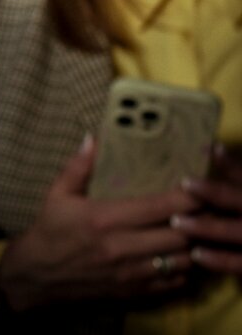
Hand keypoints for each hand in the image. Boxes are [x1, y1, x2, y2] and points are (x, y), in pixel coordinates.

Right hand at [0, 135, 195, 308]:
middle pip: (178, 235)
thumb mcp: (57, 194)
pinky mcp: (133, 291)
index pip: (158, 207)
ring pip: (181, 260)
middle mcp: (121, 246)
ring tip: (192, 231)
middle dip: (196, 222)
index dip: (185, 198)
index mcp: (104, 218)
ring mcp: (130, 272)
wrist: (37, 275)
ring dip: (191, 246)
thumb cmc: (49, 230)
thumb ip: (78, 167)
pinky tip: (177, 255)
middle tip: (203, 209)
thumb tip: (93, 138)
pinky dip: (183, 269)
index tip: (196, 188)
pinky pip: (173, 282)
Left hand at [178, 144, 241, 274]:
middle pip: (241, 200)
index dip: (232, 164)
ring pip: (237, 232)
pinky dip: (220, 259)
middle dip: (217, 192)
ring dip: (208, 227)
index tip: (209, 149)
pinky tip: (196, 254)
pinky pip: (240, 263)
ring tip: (177, 222)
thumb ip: (235, 173)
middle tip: (185, 182)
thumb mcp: (241, 194)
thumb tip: (209, 148)